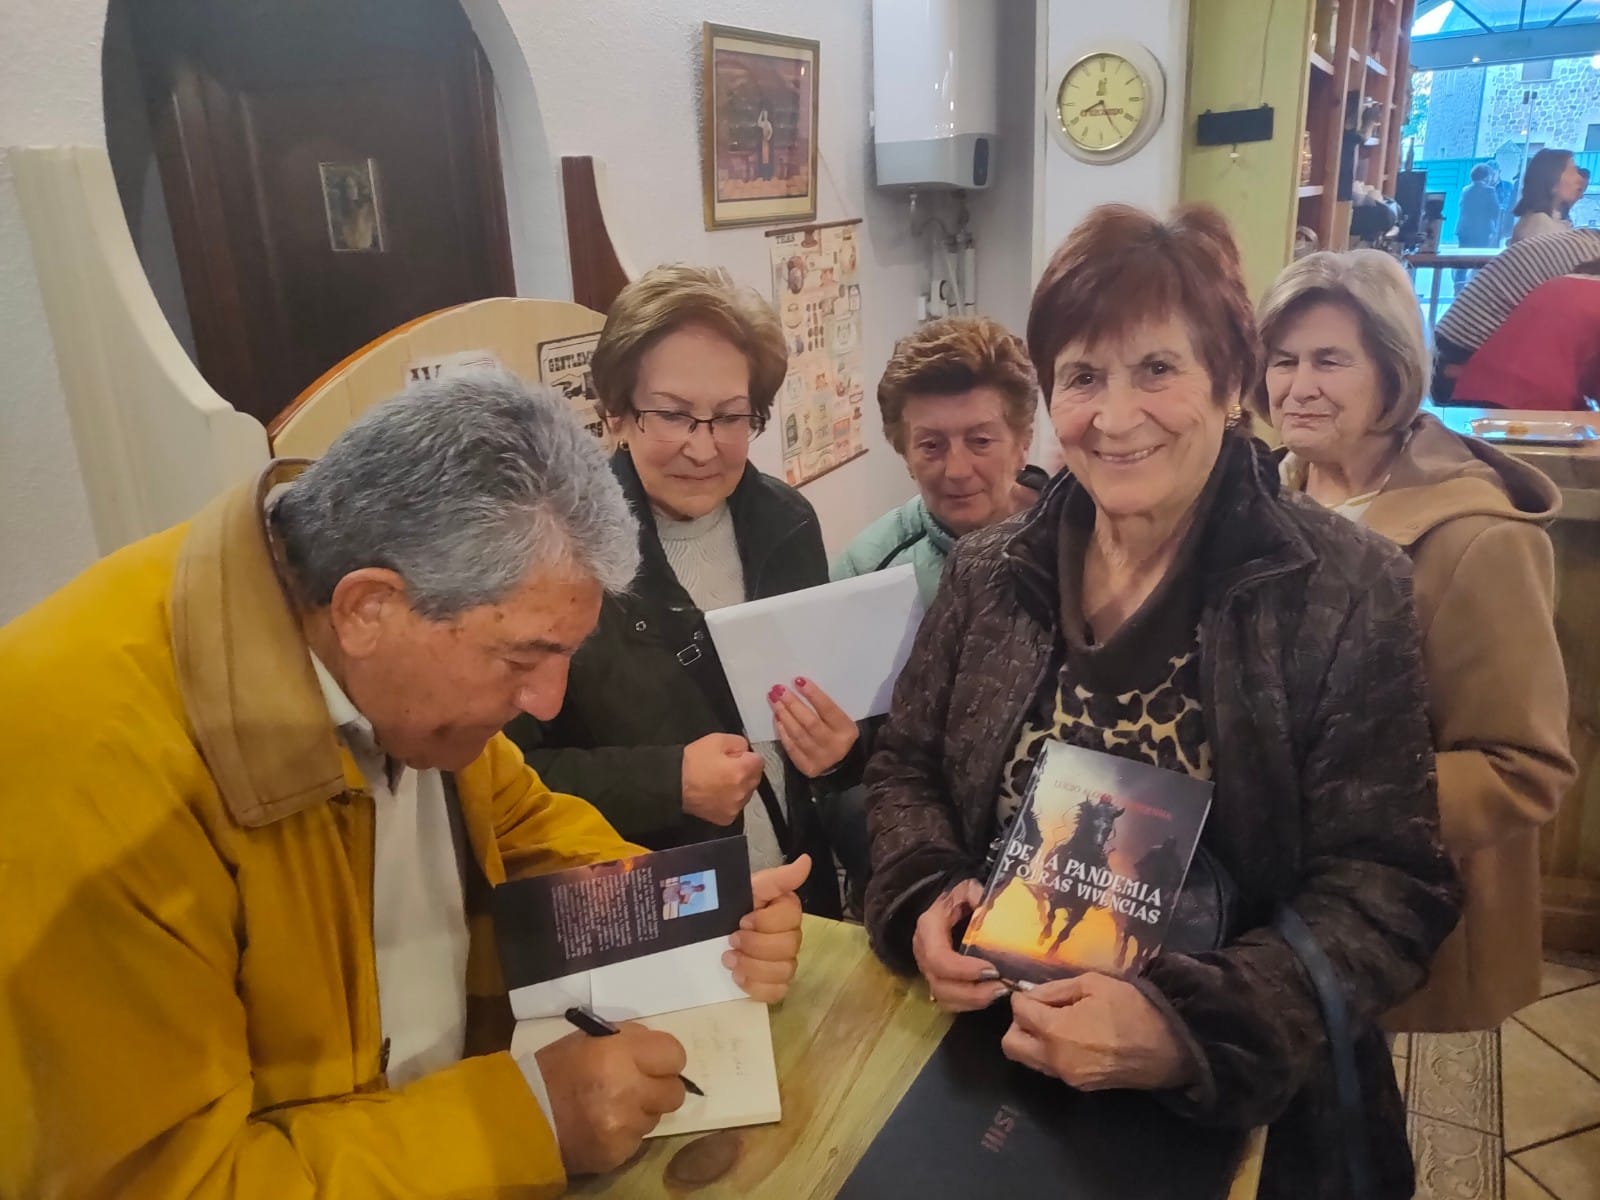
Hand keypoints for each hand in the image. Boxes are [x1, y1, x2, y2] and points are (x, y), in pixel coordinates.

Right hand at [535, 1023, 687, 1175]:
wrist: (521, 1119)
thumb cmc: (555, 1070)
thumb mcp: (589, 1039)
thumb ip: (629, 1040)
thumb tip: (657, 1050)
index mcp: (617, 1054)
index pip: (674, 1055)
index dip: (665, 1058)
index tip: (653, 1062)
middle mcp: (627, 1091)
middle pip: (674, 1092)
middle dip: (659, 1087)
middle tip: (638, 1086)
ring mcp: (624, 1127)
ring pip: (655, 1117)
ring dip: (640, 1110)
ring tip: (611, 1106)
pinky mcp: (618, 1153)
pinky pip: (638, 1140)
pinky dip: (625, 1133)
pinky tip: (602, 1126)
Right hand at [681, 732, 763, 825]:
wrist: (672, 785)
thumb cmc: (693, 761)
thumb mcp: (716, 740)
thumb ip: (739, 743)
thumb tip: (746, 752)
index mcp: (742, 771)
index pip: (759, 761)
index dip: (746, 756)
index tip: (734, 757)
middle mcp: (743, 792)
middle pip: (754, 778)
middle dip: (745, 772)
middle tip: (725, 768)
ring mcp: (735, 808)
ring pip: (746, 793)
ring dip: (739, 787)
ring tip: (719, 782)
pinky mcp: (726, 818)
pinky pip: (735, 806)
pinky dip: (729, 800)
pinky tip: (716, 794)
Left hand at [726, 854, 810, 1001]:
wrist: (706, 931)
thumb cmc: (728, 906)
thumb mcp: (748, 887)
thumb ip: (778, 878)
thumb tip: (806, 860)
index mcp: (786, 911)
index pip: (791, 919)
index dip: (765, 922)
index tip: (743, 919)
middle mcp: (790, 937)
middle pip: (788, 948)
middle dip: (755, 945)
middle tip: (732, 940)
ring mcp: (783, 963)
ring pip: (784, 971)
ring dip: (752, 966)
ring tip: (729, 960)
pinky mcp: (773, 984)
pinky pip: (777, 993)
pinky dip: (756, 987)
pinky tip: (738, 978)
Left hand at [769, 677, 857, 778]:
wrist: (842, 766)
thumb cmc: (838, 734)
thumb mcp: (840, 720)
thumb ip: (824, 708)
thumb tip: (800, 686)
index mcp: (846, 730)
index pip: (828, 709)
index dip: (813, 694)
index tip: (798, 680)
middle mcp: (834, 746)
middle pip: (810, 723)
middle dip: (793, 704)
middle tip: (779, 689)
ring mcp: (820, 758)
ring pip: (798, 735)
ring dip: (784, 715)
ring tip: (774, 699)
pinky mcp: (808, 767)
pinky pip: (791, 748)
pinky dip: (783, 732)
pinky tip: (777, 718)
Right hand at [912, 880, 1007, 1011]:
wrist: (950, 906)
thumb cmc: (959, 898)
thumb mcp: (966, 888)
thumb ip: (975, 892)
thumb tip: (985, 903)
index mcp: (928, 929)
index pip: (938, 958)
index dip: (963, 969)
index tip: (992, 969)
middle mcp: (924, 953)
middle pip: (940, 985)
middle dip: (972, 992)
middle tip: (1001, 988)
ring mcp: (929, 970)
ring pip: (945, 999)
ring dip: (973, 1001)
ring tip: (1000, 992)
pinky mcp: (939, 981)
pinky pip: (951, 1003)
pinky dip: (971, 1004)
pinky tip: (991, 995)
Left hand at [1001, 973, 1193, 1090]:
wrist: (1169, 1047)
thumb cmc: (1132, 1009)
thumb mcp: (1093, 984)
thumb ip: (1054, 989)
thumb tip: (1029, 993)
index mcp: (1057, 1032)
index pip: (1019, 1013)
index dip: (1022, 998)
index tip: (1032, 991)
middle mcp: (1056, 1060)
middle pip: (1011, 1045)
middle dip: (1018, 1024)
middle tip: (1038, 1009)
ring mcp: (1068, 1077)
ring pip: (1028, 1060)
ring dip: (1031, 1040)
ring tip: (1056, 1021)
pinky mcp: (1080, 1086)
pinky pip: (1049, 1068)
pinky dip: (1049, 1052)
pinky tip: (1071, 1037)